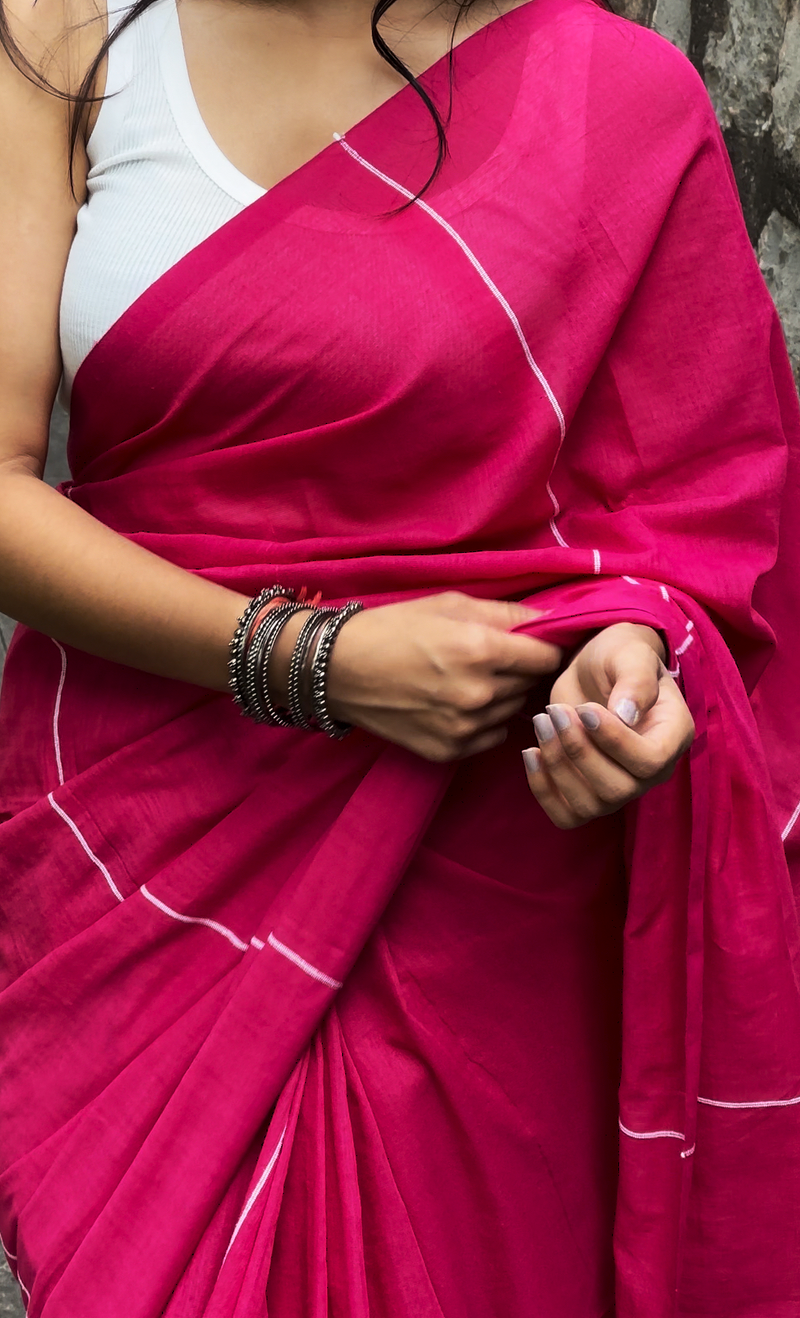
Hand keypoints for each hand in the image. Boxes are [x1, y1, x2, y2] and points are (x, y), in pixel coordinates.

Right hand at [326, 592, 562, 761]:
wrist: (338, 670)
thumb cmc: (393, 628)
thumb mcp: (449, 604)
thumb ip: (506, 612)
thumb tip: (552, 619)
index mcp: (480, 649)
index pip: (546, 657)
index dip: (542, 647)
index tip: (529, 644)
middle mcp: (478, 692)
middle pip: (529, 684)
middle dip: (518, 670)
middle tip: (489, 659)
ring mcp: (463, 727)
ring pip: (511, 711)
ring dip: (501, 696)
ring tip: (468, 680)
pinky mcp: (449, 750)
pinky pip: (490, 736)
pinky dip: (482, 721)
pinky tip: (456, 704)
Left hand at [523, 623, 694, 828]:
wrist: (595, 670)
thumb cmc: (618, 657)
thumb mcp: (629, 655)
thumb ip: (634, 681)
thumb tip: (626, 716)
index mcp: (672, 735)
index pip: (649, 761)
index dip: (613, 741)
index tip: (584, 709)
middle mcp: (652, 770)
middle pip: (617, 789)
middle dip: (577, 751)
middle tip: (554, 713)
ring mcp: (621, 787)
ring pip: (589, 805)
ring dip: (556, 765)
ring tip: (541, 722)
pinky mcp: (588, 792)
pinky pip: (566, 814)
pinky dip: (542, 789)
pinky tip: (530, 752)